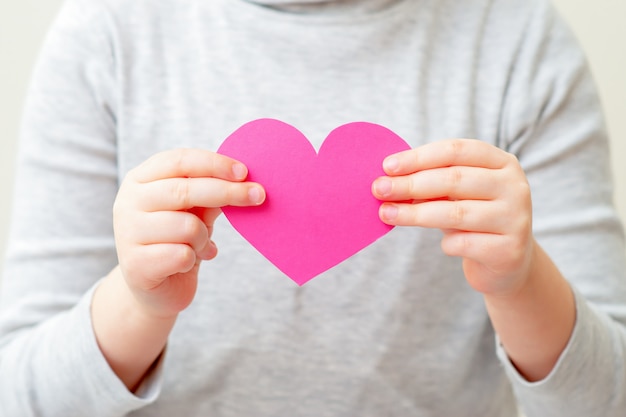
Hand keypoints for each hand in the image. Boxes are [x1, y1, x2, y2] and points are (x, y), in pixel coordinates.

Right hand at [113, 148, 264, 318]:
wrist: (156, 289)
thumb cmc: (178, 240)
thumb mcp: (195, 211)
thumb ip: (210, 193)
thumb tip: (244, 179)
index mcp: (140, 180)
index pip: (179, 161)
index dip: (214, 164)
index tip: (245, 172)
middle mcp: (128, 202)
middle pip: (185, 190)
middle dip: (227, 192)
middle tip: (259, 195)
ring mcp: (128, 233)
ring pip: (188, 226)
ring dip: (204, 238)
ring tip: (199, 246)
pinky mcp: (135, 265)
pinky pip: (183, 254)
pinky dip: (193, 259)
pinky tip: (185, 263)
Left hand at [372, 139, 533, 295]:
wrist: (507, 263)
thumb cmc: (473, 219)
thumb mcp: (458, 194)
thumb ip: (432, 182)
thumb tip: (388, 178)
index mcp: (502, 163)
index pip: (456, 151)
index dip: (419, 157)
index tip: (387, 166)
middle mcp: (515, 187)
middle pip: (454, 179)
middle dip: (410, 184)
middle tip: (379, 189)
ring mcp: (515, 219)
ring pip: (455, 212)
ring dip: (414, 213)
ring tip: (386, 213)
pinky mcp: (508, 250)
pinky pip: (463, 244)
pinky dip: (446, 244)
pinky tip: (444, 245)